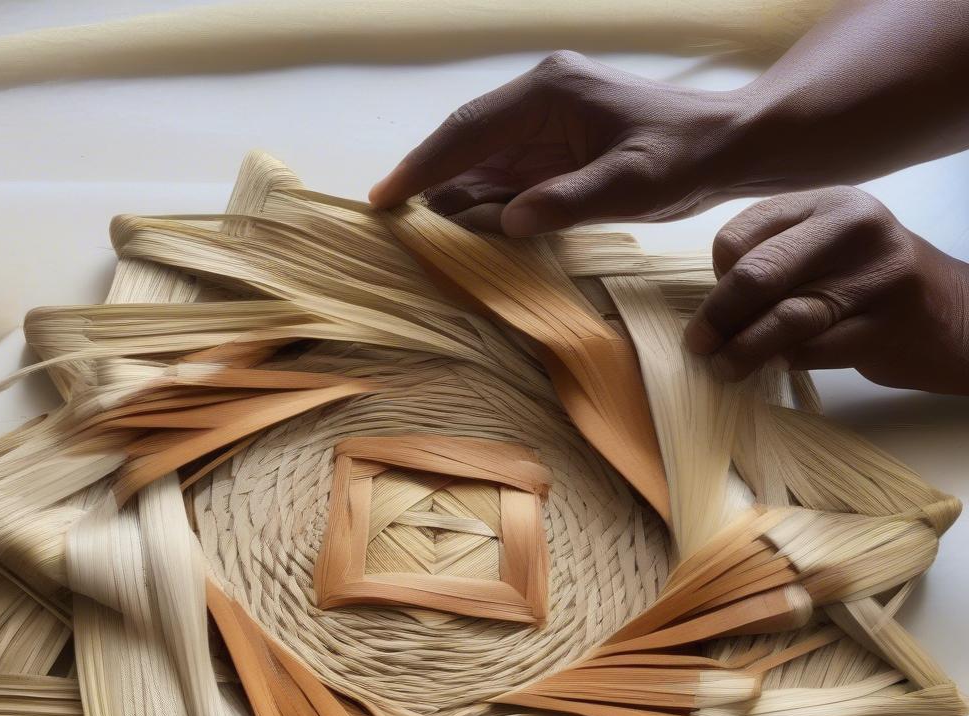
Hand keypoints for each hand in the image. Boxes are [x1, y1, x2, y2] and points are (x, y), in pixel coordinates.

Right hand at [368, 50, 746, 234]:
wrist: (726, 146)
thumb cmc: (684, 158)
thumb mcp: (631, 184)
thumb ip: (568, 200)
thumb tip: (507, 221)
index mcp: (549, 92)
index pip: (469, 130)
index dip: (423, 164)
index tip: (386, 196)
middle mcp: (540, 99)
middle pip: (466, 141)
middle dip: (425, 177)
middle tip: (385, 215)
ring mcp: (546, 122)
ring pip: (481, 159)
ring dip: (449, 191)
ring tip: (410, 225)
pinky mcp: (556, 146)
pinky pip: (505, 173)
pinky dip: (479, 198)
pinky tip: (458, 223)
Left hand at [685, 187, 968, 394]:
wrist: (957, 315)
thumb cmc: (870, 283)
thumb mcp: (827, 248)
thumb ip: (775, 257)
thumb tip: (710, 301)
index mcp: (828, 203)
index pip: (742, 235)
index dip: (717, 276)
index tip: (718, 303)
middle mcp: (853, 230)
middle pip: (757, 275)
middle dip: (716, 317)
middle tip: (698, 345)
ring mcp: (874, 279)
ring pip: (782, 318)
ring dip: (740, 351)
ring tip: (723, 368)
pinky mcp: (884, 329)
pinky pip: (810, 352)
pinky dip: (780, 363)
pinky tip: (772, 367)